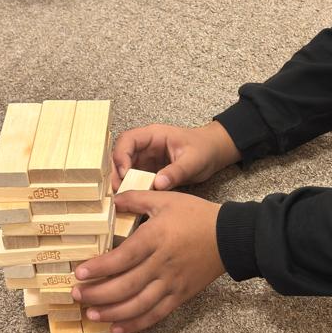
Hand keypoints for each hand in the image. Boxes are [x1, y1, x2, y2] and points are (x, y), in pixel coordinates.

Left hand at [72, 190, 223, 332]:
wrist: (230, 237)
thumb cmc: (196, 216)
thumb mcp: (166, 199)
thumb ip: (136, 198)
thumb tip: (112, 201)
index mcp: (156, 238)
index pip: (123, 257)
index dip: (100, 268)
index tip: (80, 273)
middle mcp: (162, 264)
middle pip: (126, 286)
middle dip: (98, 294)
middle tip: (76, 295)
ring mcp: (172, 283)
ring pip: (138, 305)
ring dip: (112, 313)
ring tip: (91, 315)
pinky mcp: (180, 296)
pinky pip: (156, 315)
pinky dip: (135, 325)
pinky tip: (117, 329)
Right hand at [111, 120, 239, 191]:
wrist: (214, 153)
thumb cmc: (205, 149)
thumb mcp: (193, 161)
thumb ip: (176, 172)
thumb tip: (158, 184)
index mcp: (154, 135)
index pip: (128, 140)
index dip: (121, 155)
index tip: (124, 173)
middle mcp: (146, 145)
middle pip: (121, 155)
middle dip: (117, 171)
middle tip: (119, 189)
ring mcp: (146, 158)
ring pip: (125, 167)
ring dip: (122, 181)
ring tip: (123, 196)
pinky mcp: (149, 170)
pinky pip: (135, 177)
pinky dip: (131, 187)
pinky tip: (132, 197)